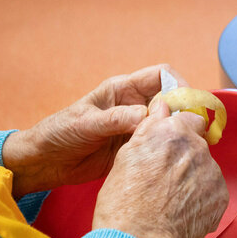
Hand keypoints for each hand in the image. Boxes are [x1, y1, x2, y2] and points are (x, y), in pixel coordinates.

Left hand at [2, 64, 187, 198]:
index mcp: (123, 89)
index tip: (185, 103)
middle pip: (172, 100)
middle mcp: (134, 105)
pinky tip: (173, 159)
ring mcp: (137, 127)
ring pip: (169, 124)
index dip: (178, 84)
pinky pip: (159, 145)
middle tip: (191, 129)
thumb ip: (115, 119)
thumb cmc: (59, 132)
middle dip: (184, 111)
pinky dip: (169, 150)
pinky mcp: (136, 148)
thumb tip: (146, 116)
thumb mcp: (85, 123)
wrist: (45, 161)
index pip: (161, 75)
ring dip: (178, 132)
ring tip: (185, 146)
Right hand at [92, 100, 228, 237]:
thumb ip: (149, 127)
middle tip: (163, 179)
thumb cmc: (124, 202)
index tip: (173, 141)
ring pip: (205, 170)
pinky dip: (201, 200)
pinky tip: (181, 212)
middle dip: (184, 157)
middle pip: (197, 146)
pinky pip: (212, 192)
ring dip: (192, 179)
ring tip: (170, 200)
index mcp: (173, 132)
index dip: (181, 130)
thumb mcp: (126, 156)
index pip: (191, 118)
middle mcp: (197, 148)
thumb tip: (162, 108)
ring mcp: (212, 173)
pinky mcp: (221, 197)